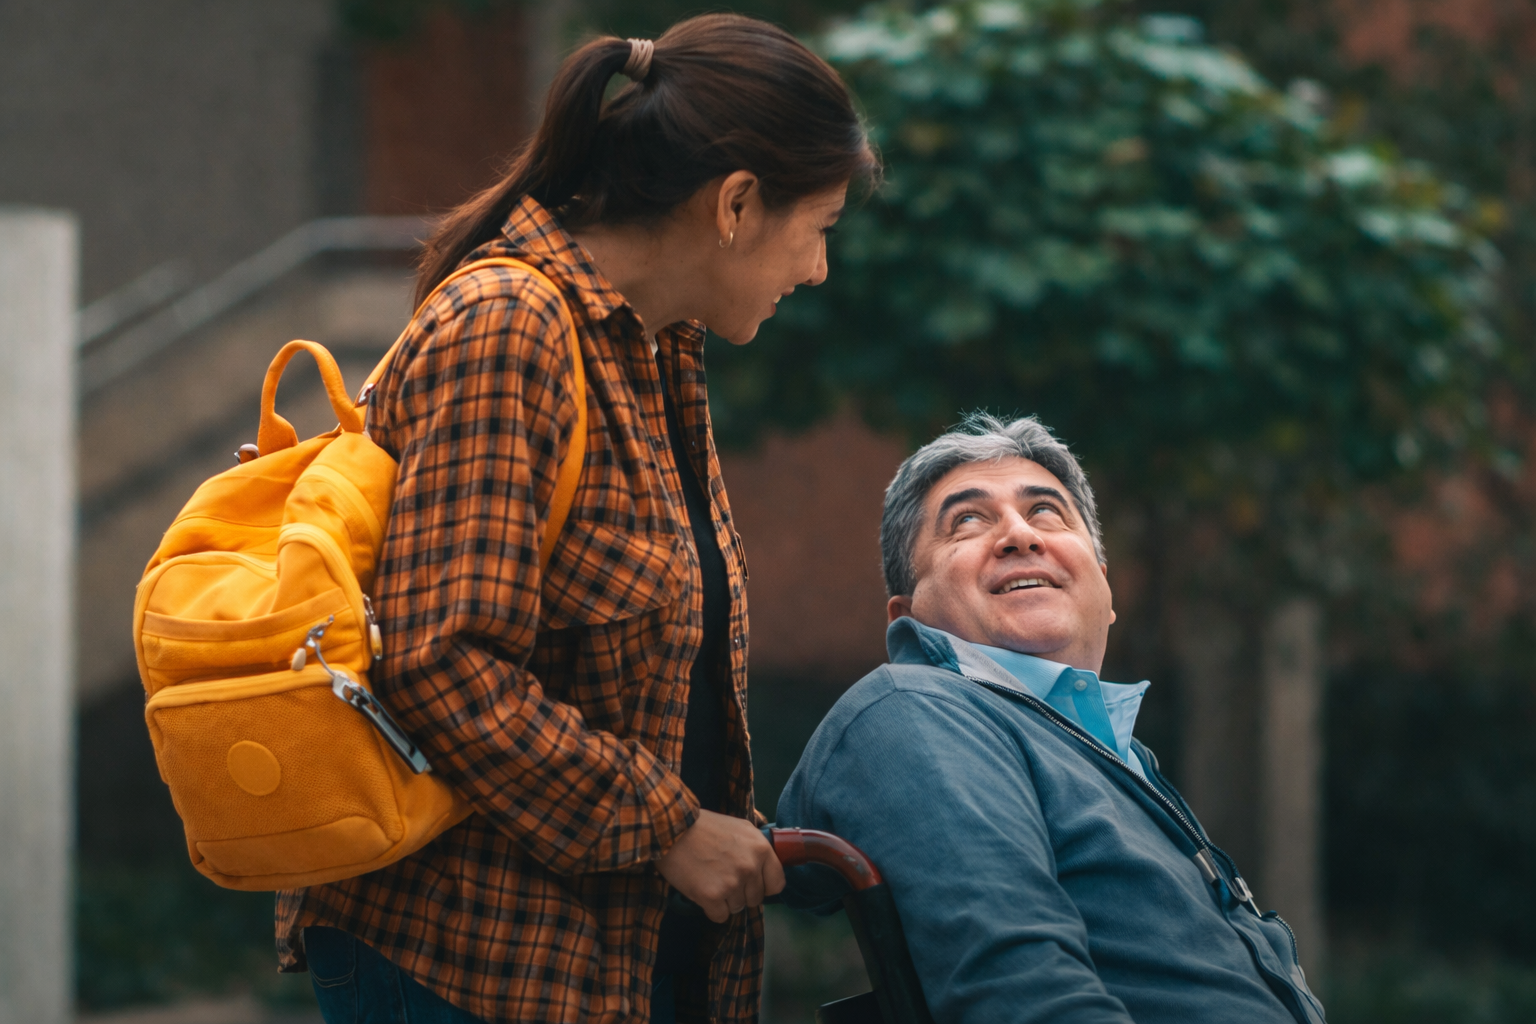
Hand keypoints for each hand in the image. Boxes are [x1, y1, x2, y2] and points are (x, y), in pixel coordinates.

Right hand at [656, 809, 785, 922]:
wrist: (672, 830)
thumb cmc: (704, 827)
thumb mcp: (740, 828)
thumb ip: (756, 848)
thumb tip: (765, 867)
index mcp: (761, 849)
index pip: (777, 883)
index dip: (764, 886)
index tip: (752, 883)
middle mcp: (750, 867)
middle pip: (755, 899)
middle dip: (741, 893)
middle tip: (722, 877)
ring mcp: (732, 883)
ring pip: (737, 908)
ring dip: (724, 900)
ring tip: (709, 880)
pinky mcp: (712, 897)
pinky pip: (720, 916)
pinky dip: (711, 909)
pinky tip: (701, 890)